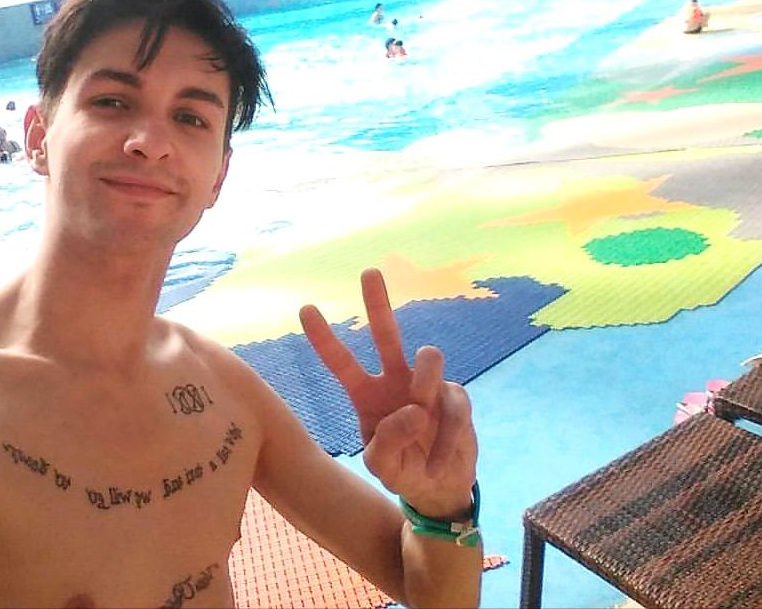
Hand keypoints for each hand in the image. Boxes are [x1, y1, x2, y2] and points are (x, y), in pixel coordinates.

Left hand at [299, 268, 476, 518]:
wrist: (439, 488)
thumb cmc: (402, 470)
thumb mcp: (381, 466)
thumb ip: (387, 442)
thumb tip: (415, 409)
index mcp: (367, 395)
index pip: (342, 363)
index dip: (324, 338)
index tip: (305, 308)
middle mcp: (395, 381)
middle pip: (386, 334)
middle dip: (377, 303)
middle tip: (368, 272)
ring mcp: (427, 385)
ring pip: (429, 358)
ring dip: (425, 388)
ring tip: (422, 421)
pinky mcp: (456, 397)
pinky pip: (454, 404)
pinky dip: (448, 437)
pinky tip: (439, 458)